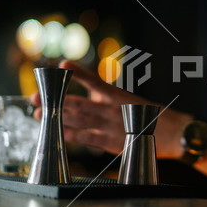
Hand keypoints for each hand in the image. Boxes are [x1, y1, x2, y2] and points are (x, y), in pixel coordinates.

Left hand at [31, 60, 190, 157]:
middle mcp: (112, 108)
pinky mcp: (113, 141)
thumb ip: (108, 98)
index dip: (77, 72)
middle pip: (78, 101)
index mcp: (117, 95)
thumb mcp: (130, 100)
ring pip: (79, 118)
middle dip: (54, 98)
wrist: (172, 132)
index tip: (61, 65)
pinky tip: (58, 132)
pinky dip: (71, 134)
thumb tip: (90, 95)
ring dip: (57, 116)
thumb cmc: (149, 115)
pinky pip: (88, 137)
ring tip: (39, 114)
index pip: (94, 80)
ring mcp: (111, 124)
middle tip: (34, 97)